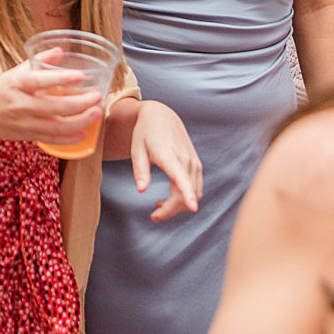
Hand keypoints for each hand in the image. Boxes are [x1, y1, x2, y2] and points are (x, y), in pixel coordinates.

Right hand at [0, 51, 103, 146]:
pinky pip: (53, 139)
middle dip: (80, 103)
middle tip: (97, 96)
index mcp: (16, 84)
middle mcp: (21, 104)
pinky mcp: (28, 135)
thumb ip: (38, 62)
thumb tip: (60, 50)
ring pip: (58, 126)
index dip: (62, 79)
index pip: (41, 81)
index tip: (81, 76)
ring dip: (81, 121)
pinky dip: (70, 138)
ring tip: (97, 112)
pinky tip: (84, 132)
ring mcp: (25, 122)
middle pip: (55, 107)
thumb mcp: (12, 72)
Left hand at [128, 100, 202, 222]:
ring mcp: (193, 162)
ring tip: (158, 206)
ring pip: (193, 193)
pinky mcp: (197, 165)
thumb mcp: (136, 149)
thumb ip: (140, 170)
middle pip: (186, 192)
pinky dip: (185, 198)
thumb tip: (141, 190)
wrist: (161, 116)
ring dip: (178, 206)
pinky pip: (195, 187)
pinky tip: (168, 198)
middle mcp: (185, 159)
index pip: (180, 176)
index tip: (193, 207)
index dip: (187, 193)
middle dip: (172, 210)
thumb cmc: (144, 133)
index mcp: (168, 154)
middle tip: (154, 216)